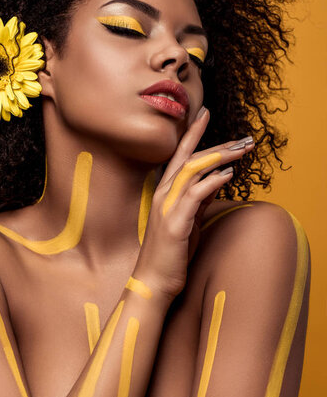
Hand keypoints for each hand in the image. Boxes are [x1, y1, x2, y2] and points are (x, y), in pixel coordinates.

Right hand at [134, 107, 253, 299]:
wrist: (153, 282)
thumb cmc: (171, 254)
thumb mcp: (189, 221)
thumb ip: (200, 198)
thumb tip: (218, 178)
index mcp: (165, 193)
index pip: (180, 156)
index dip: (192, 133)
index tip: (205, 113)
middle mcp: (163, 195)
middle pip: (190, 159)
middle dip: (218, 144)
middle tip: (245, 138)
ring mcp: (167, 207)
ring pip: (193, 171)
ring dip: (220, 157)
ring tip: (242, 150)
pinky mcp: (174, 223)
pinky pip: (195, 195)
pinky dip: (212, 181)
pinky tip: (228, 174)